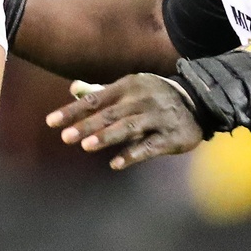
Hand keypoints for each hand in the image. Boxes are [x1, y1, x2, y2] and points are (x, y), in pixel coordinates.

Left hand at [45, 73, 204, 169]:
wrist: (200, 100)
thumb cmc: (155, 96)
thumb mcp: (130, 88)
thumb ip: (101, 91)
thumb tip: (72, 89)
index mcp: (128, 86)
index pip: (94, 99)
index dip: (72, 111)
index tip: (50, 122)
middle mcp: (142, 100)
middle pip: (110, 113)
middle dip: (86, 125)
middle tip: (65, 137)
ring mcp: (158, 117)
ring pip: (129, 127)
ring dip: (107, 136)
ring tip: (86, 146)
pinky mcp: (172, 136)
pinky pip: (150, 146)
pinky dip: (133, 154)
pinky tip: (115, 164)